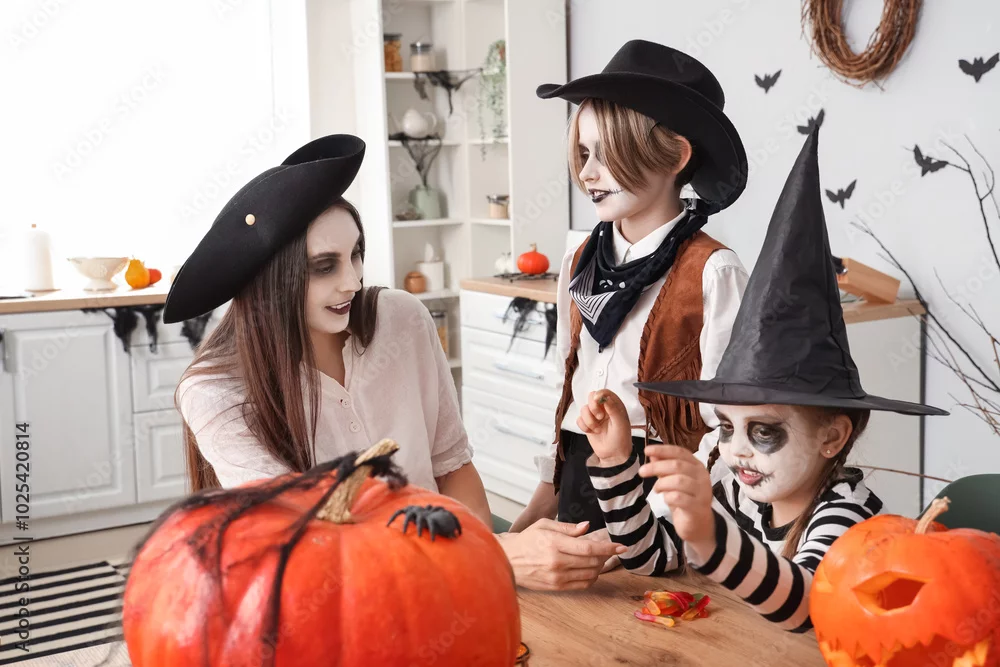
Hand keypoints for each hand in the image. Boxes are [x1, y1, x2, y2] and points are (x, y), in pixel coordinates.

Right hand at [497, 519, 626, 590]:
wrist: (507, 560)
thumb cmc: (526, 540)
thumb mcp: (544, 525)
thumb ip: (567, 527)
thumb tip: (587, 527)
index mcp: (555, 544)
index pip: (589, 548)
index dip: (609, 548)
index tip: (622, 546)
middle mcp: (557, 562)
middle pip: (593, 562)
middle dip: (606, 555)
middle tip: (608, 549)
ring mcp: (557, 577)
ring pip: (590, 574)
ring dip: (600, 566)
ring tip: (598, 557)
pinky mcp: (556, 587)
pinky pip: (582, 584)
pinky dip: (591, 577)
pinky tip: (589, 568)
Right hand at [577, 390, 631, 464]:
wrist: (613, 455)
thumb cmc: (621, 439)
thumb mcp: (620, 423)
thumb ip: (613, 409)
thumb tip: (604, 397)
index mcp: (615, 405)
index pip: (605, 392)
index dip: (599, 394)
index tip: (598, 401)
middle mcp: (604, 409)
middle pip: (591, 397)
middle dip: (592, 407)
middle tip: (599, 417)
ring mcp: (594, 416)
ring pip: (584, 409)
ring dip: (589, 420)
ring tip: (597, 429)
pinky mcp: (587, 424)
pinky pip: (579, 419)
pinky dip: (584, 426)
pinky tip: (592, 432)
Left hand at [639, 445, 715, 553]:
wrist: (698, 525)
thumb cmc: (685, 499)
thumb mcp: (672, 480)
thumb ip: (664, 467)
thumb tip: (652, 454)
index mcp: (697, 466)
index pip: (680, 452)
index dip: (663, 450)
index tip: (646, 450)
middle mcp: (702, 476)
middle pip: (677, 465)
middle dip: (656, 467)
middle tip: (642, 472)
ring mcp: (702, 491)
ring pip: (678, 481)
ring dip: (662, 484)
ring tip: (656, 490)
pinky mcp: (698, 506)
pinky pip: (679, 498)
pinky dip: (668, 497)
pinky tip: (666, 499)